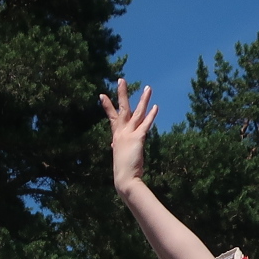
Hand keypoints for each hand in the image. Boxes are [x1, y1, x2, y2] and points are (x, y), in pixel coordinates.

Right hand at [98, 78, 157, 194]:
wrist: (124, 179)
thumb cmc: (122, 172)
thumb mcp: (119, 156)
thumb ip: (117, 147)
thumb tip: (114, 144)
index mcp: (116, 136)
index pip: (111, 117)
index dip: (107, 106)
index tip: (102, 95)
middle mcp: (121, 133)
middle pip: (122, 108)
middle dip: (122, 93)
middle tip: (121, 79)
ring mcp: (129, 134)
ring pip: (137, 112)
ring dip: (143, 99)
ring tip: (148, 88)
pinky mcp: (138, 138)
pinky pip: (146, 124)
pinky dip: (151, 115)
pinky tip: (156, 106)